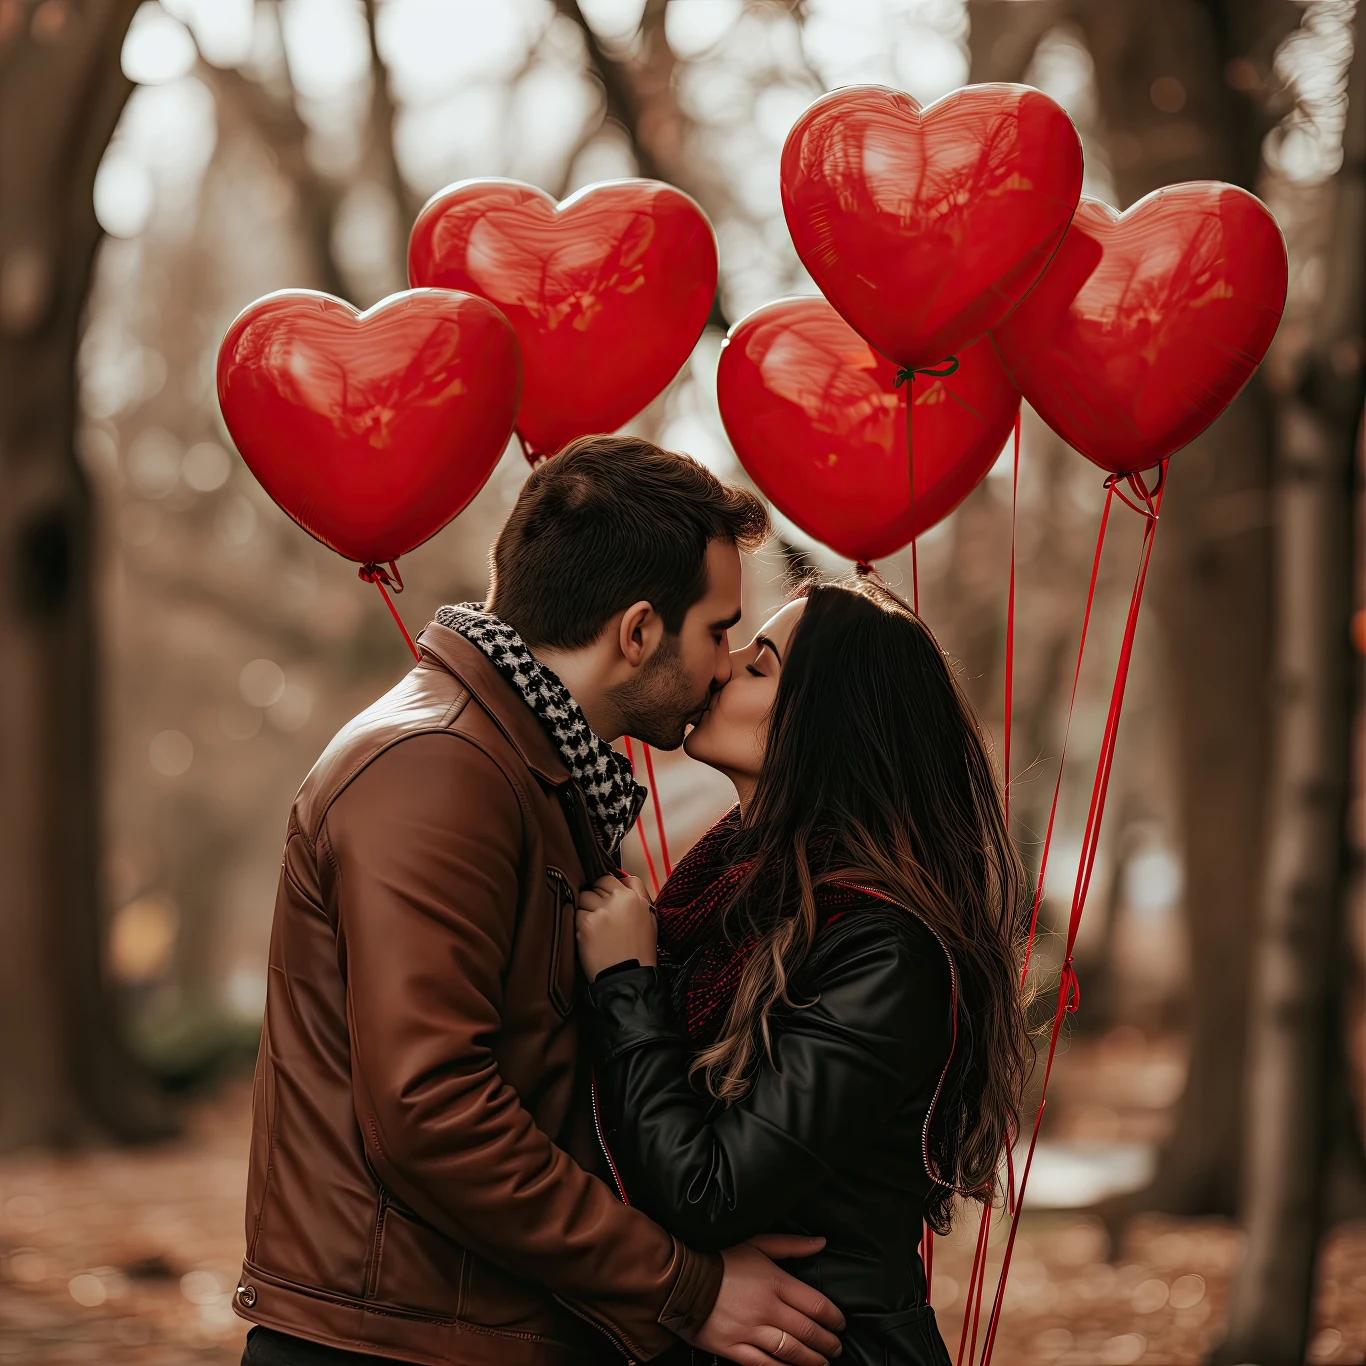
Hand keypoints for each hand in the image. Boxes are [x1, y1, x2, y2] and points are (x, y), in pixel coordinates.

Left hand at [575, 873, 656, 981]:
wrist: (629, 976)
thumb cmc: (641, 951)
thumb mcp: (650, 918)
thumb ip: (638, 895)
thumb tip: (623, 880)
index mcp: (635, 897)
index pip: (614, 878)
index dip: (609, 889)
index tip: (607, 897)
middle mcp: (618, 900)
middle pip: (598, 884)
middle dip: (597, 896)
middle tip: (601, 915)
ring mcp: (601, 911)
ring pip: (585, 896)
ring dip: (587, 908)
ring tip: (596, 927)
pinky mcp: (586, 924)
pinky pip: (576, 913)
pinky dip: (580, 924)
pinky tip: (591, 937)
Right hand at [682, 1237, 843, 1365]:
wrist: (680, 1277)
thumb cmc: (719, 1257)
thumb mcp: (756, 1243)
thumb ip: (791, 1245)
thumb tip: (820, 1243)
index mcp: (775, 1281)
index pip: (816, 1304)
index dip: (834, 1317)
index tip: (840, 1323)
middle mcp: (767, 1308)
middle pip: (808, 1331)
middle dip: (827, 1342)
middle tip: (836, 1347)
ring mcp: (750, 1330)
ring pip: (791, 1352)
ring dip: (812, 1360)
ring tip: (823, 1362)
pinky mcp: (734, 1348)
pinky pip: (765, 1365)